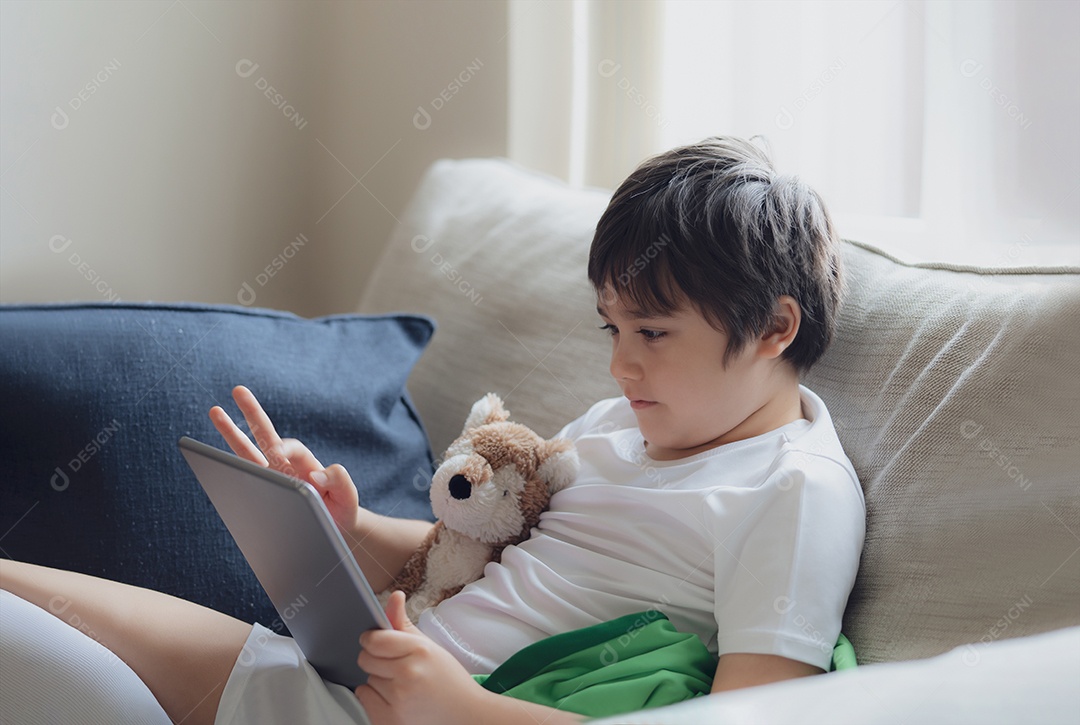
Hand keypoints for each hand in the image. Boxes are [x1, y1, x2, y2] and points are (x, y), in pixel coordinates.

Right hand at [209, 385, 361, 531]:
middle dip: (253, 414)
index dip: (283, 446)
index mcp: (305, 464)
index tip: (278, 451)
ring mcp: (270, 479)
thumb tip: (316, 474)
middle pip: (266, 436)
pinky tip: (210, 460)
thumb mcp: (348, 497)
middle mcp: (285, 467)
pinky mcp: (260, 495)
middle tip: (238, 390)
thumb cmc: (340, 511)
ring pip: (247, 454)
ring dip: (231, 433)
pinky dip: (227, 469)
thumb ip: (340, 481)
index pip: (291, 448)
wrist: (332, 530)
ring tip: (215, 411)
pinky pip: (241, 479)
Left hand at [355, 591, 486, 724]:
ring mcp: (399, 699)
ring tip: (402, 686)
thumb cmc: (447, 679)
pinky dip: (374, 699)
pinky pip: (364, 698)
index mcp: (419, 650)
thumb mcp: (429, 646)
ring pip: (366, 679)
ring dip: (378, 682)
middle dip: (376, 661)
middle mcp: (408, 673)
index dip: (372, 640)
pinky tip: (394, 699)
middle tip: (395, 667)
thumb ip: (404, 623)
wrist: (464, 715)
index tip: (377, 643)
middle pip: (365, 659)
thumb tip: (394, 596)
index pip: (374, 639)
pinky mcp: (390, 720)